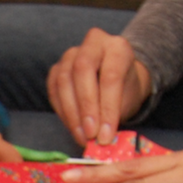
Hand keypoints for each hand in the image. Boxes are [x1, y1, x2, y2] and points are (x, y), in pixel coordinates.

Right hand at [46, 27, 149, 146]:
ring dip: (71, 114)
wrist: (117, 80)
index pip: (111, 75)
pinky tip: (72, 127)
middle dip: (86, 107)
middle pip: (82, 69)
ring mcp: (71, 54)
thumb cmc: (124, 90)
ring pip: (64, 80)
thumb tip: (101, 139)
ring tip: (82, 136)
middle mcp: (93, 43)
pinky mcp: (57, 68)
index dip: (107, 108)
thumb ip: (115, 114)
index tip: (106, 135)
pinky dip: (61, 111)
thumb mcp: (128, 99)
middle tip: (90, 134)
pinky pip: (53, 89)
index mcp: (118, 47)